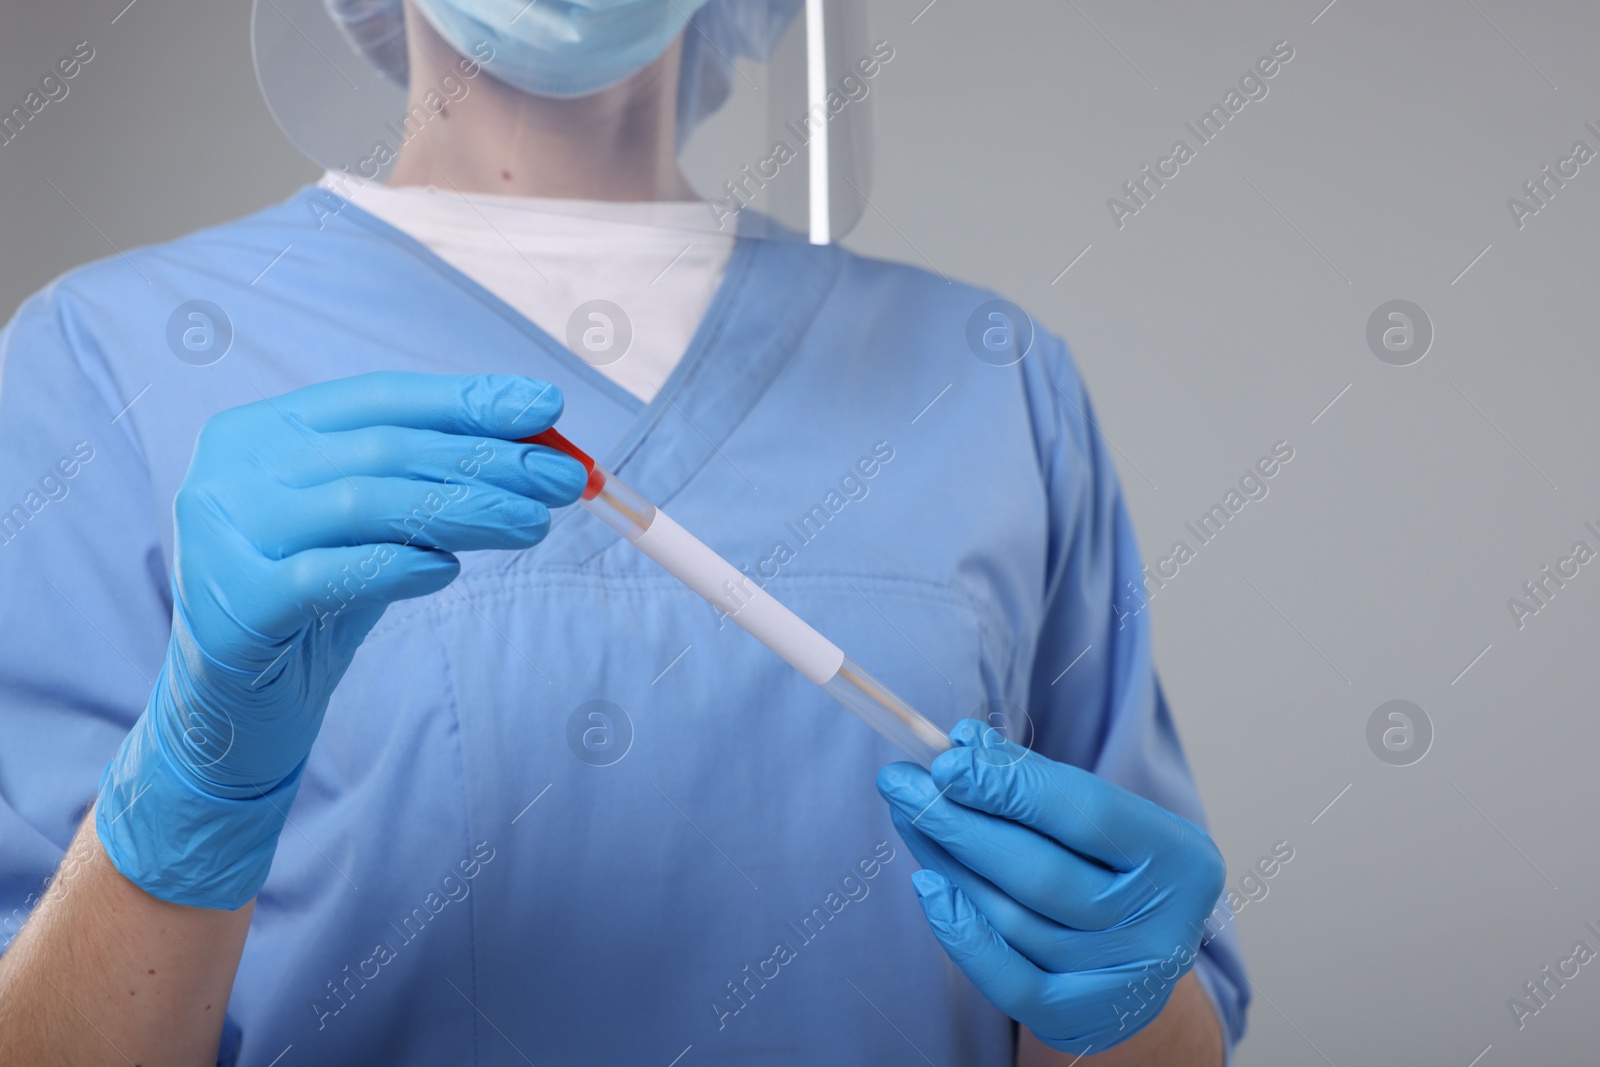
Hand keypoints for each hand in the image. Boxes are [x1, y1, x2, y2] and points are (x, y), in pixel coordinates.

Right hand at [97, 373, 587, 907]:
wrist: (239, 702)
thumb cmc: (318, 596)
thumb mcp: (374, 525)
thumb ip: (430, 478)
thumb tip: (537, 444)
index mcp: (263, 428)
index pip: (381, 397)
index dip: (467, 401)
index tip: (548, 409)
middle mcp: (231, 470)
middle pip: (382, 449)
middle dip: (485, 460)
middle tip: (563, 480)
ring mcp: (222, 535)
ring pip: (363, 504)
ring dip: (463, 511)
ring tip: (532, 525)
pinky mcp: (234, 606)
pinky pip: (328, 575)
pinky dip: (397, 566)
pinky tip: (448, 571)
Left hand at [876, 720, 1225, 1055]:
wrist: (1141, 952)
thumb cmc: (1114, 868)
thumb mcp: (1095, 816)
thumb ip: (1034, 780)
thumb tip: (963, 746)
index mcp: (1182, 860)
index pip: (1085, 813)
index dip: (1010, 786)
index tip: (947, 760)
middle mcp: (1162, 928)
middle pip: (1041, 873)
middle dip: (960, 823)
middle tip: (902, 783)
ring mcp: (1122, 982)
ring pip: (1014, 919)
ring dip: (948, 863)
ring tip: (909, 817)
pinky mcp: (1082, 1021)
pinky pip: (1008, 982)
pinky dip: (960, 933)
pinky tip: (927, 884)